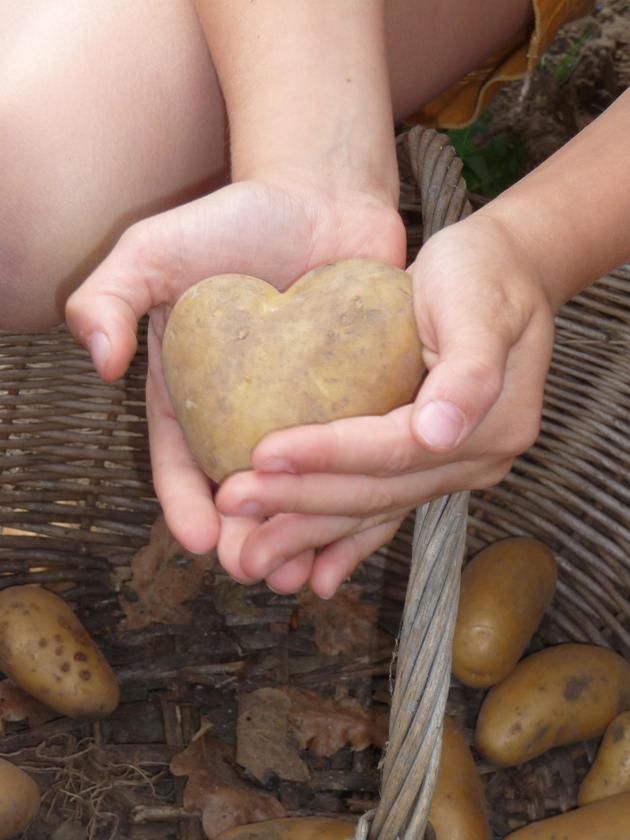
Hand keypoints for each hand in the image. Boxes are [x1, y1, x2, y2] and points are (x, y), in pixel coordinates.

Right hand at [65, 177, 405, 558]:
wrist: (320, 192)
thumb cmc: (234, 219)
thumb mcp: (153, 251)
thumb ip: (107, 296)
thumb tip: (99, 360)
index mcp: (194, 391)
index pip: (182, 460)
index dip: (186, 504)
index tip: (201, 540)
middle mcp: (247, 409)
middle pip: (243, 487)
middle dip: (246, 536)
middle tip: (255, 571)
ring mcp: (305, 408)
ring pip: (301, 485)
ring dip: (299, 532)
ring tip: (302, 572)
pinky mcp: (358, 397)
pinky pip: (356, 452)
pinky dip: (356, 491)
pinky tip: (362, 525)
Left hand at [215, 212, 555, 596]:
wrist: (501, 272)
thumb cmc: (483, 274)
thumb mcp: (480, 304)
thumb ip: (470, 370)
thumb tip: (439, 434)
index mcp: (489, 424)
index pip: (393, 450)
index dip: (327, 456)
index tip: (261, 455)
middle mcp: (470, 460)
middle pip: (375, 491)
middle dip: (300, 503)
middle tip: (234, 507)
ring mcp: (448, 467)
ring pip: (371, 509)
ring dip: (308, 534)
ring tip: (250, 558)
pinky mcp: (424, 463)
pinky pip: (380, 508)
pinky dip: (345, 541)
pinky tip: (314, 572)